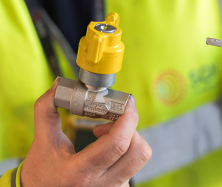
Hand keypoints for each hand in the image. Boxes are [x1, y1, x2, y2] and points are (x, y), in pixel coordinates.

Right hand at [21, 78, 151, 186]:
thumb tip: (57, 86)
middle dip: (131, 129)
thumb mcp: (42, 143)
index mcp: (80, 172)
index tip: (127, 103)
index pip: (117, 144)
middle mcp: (102, 185)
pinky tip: (106, 154)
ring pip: (138, 158)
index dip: (128, 119)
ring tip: (103, 139)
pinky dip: (124, 153)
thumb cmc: (42, 173)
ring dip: (127, 140)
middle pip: (139, 151)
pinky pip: (133, 166)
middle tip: (111, 123)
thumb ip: (47, 111)